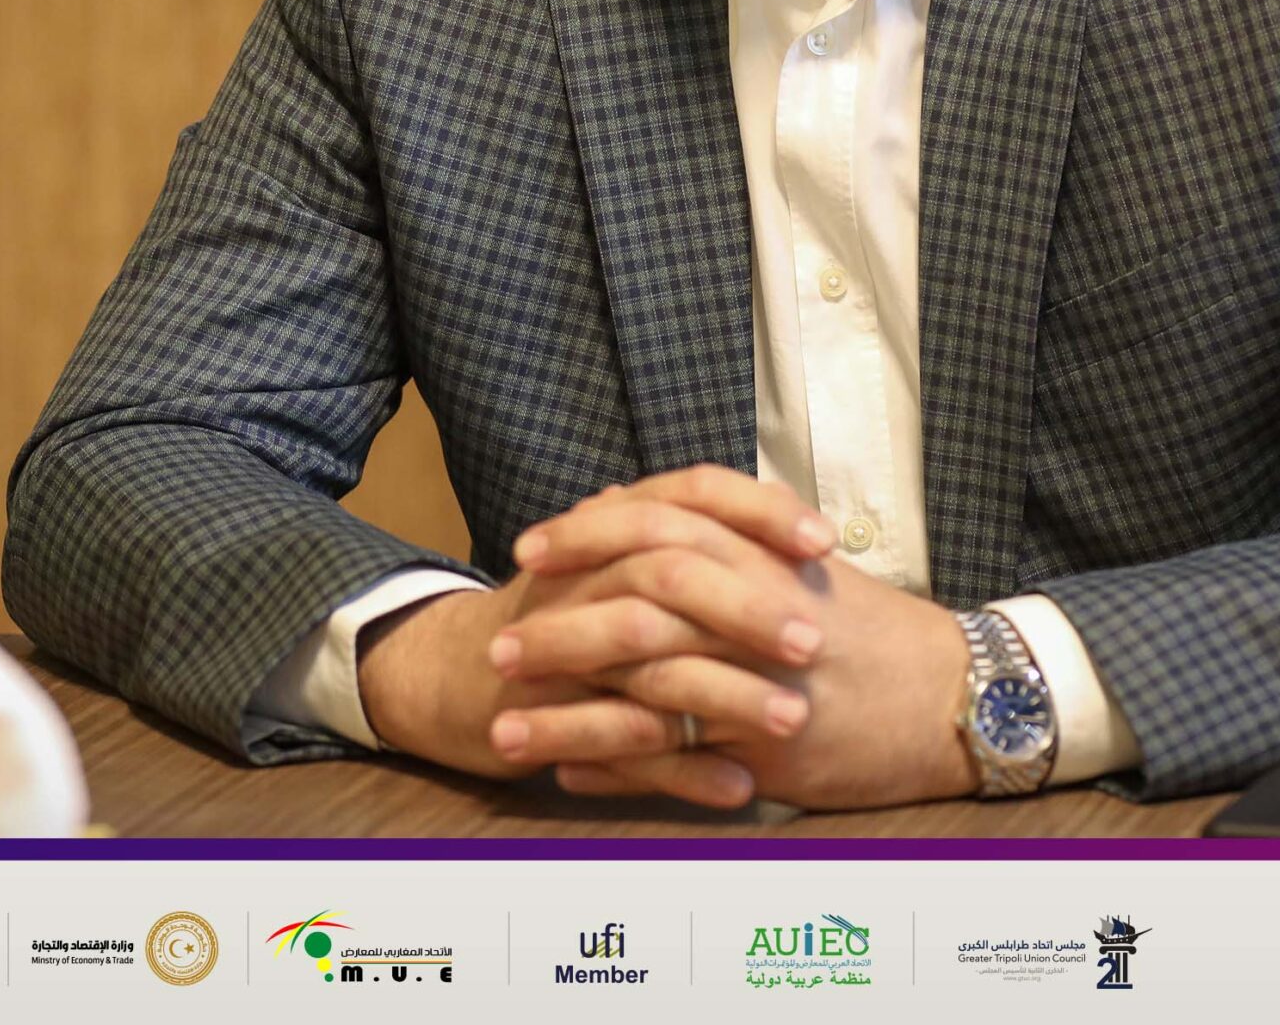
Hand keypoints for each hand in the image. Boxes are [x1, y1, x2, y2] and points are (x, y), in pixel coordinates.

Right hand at [354, 472, 834, 808]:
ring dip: (727, 696)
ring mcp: (563, 648)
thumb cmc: (563, 612)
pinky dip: (684, 770)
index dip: (758, 511)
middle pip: (670, 573)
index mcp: (615, 529)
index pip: (691, 492)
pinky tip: (740, 788)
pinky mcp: (549, 720)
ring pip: (649, 666)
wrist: (455, 673)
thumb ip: (689, 537)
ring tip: (792, 720)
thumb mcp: (621, 559)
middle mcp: (587, 576)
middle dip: (748, 608)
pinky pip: (624, 746)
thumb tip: (773, 507)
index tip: (824, 540)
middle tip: (814, 642)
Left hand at [502, 466, 980, 810]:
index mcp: (763, 553)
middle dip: (558, 627)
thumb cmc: (873, 631)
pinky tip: (567, 773)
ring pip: (646, 689)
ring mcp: (763, 679)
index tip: (530, 547)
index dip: (587, 533)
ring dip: (569, 712)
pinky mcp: (773, 747)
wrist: (955, 697)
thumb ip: (717, 529)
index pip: (659, 523)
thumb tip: (625, 493)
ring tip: (506, 731)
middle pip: (638, 603)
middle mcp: (759, 608)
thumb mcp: (796, 562)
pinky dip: (616, 767)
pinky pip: (678, 759)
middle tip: (497, 646)